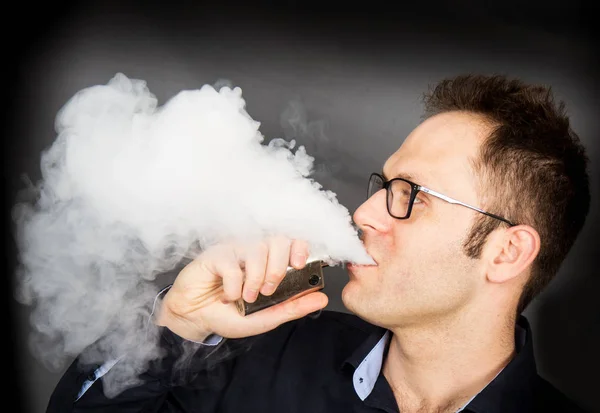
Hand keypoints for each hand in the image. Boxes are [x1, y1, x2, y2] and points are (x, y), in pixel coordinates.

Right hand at [155, 236, 328, 340]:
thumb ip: (293, 308)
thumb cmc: (229, 314)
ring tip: (248, 296)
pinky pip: (232, 263)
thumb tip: (322, 298)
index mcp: (270, 261)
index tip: (299, 265)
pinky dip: (234, 285)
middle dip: (277, 268)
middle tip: (269, 290)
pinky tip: (229, 295)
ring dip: (256, 277)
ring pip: (257, 249)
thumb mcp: (265, 317)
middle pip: (277, 240)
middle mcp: (255, 251)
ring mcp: (235, 250)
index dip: (299, 247)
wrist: (195, 319)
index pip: (292, 241)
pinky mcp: (216, 255)